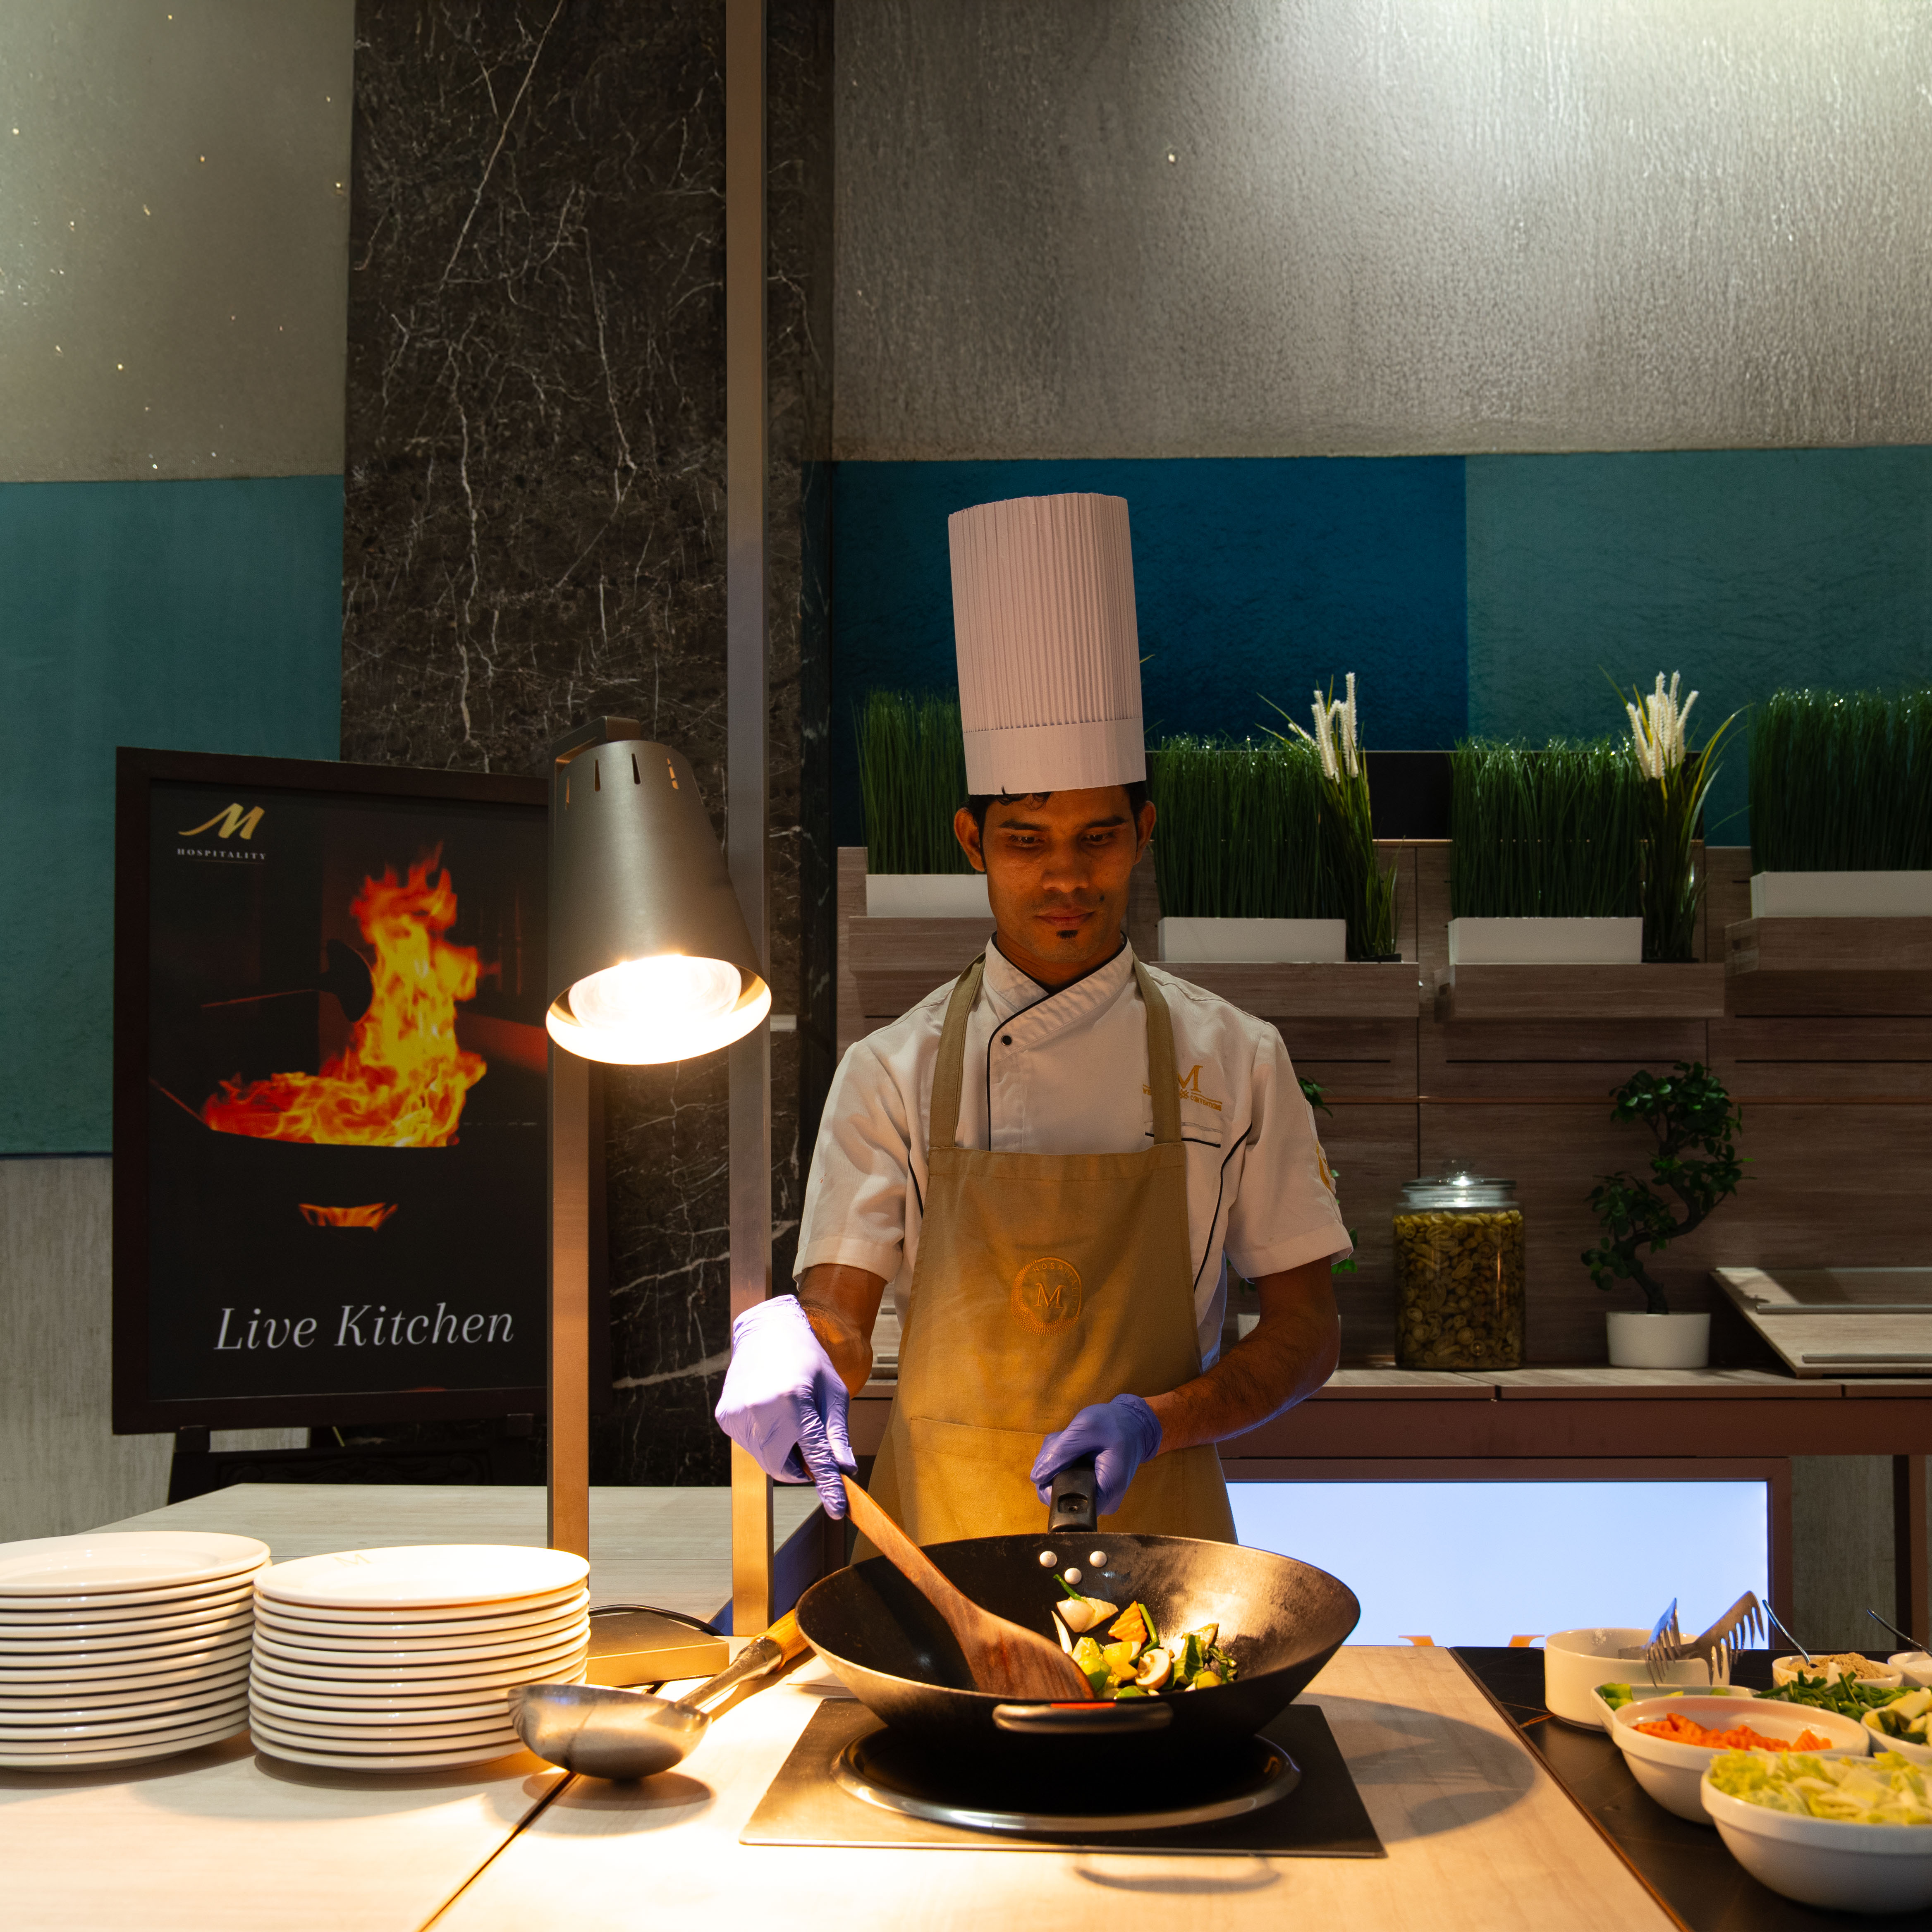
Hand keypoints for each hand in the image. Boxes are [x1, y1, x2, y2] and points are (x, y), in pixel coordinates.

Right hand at [715, 1297, 856, 1516]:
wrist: (767, 1331)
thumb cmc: (807, 1359)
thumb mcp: (833, 1393)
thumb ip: (837, 1435)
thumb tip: (846, 1470)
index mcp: (792, 1402)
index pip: (814, 1457)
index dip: (828, 1486)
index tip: (837, 1510)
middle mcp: (760, 1410)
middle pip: (783, 1467)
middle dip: (801, 1466)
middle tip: (811, 1443)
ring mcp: (738, 1416)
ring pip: (765, 1459)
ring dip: (783, 1452)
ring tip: (790, 1417)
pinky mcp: (725, 1418)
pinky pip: (750, 1445)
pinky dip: (766, 1440)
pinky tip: (771, 1412)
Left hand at [1029, 1394, 1162, 1516]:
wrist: (1135, 1425)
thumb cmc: (1116, 1424)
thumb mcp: (1087, 1428)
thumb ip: (1061, 1451)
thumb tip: (1036, 1476)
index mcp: (1106, 1492)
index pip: (1066, 1506)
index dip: (1050, 1487)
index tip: (1053, 1463)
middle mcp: (1101, 1501)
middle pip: (1057, 1494)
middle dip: (1052, 1466)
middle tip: (1064, 1442)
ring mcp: (1093, 1495)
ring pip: (1056, 1484)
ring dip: (1056, 1460)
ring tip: (1072, 1441)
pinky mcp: (1087, 1488)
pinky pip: (1063, 1478)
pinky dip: (1061, 1460)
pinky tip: (1073, 1445)